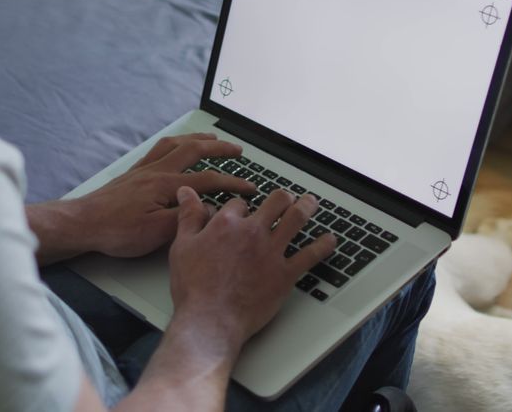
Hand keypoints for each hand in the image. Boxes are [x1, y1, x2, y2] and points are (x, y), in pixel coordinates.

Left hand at [28, 133, 255, 262]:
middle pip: (194, 150)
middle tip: (237, 149)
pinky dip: (174, 142)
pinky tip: (176, 145)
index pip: (208, 180)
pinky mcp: (133, 173)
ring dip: (197, 139)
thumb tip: (209, 210)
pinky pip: (159, 148)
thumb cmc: (116, 231)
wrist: (83, 224)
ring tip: (212, 138)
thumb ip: (185, 219)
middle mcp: (156, 171)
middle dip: (219, 148)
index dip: (233, 182)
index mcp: (165, 185)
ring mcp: (144, 169)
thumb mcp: (156, 233)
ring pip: (176, 144)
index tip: (250, 187)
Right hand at [168, 186, 335, 350]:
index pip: (240, 204)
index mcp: (227, 224)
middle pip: (275, 202)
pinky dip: (323, 246)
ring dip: (307, 207)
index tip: (243, 213)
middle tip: (286, 198)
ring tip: (311, 203)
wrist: (210, 320)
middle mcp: (252, 233)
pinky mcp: (285, 274)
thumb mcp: (182, 246)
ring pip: (296, 219)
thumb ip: (188, 217)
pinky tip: (330, 240)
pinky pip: (310, 255)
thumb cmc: (194, 287)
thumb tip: (187, 192)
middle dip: (282, 197)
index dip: (241, 207)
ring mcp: (271, 252)